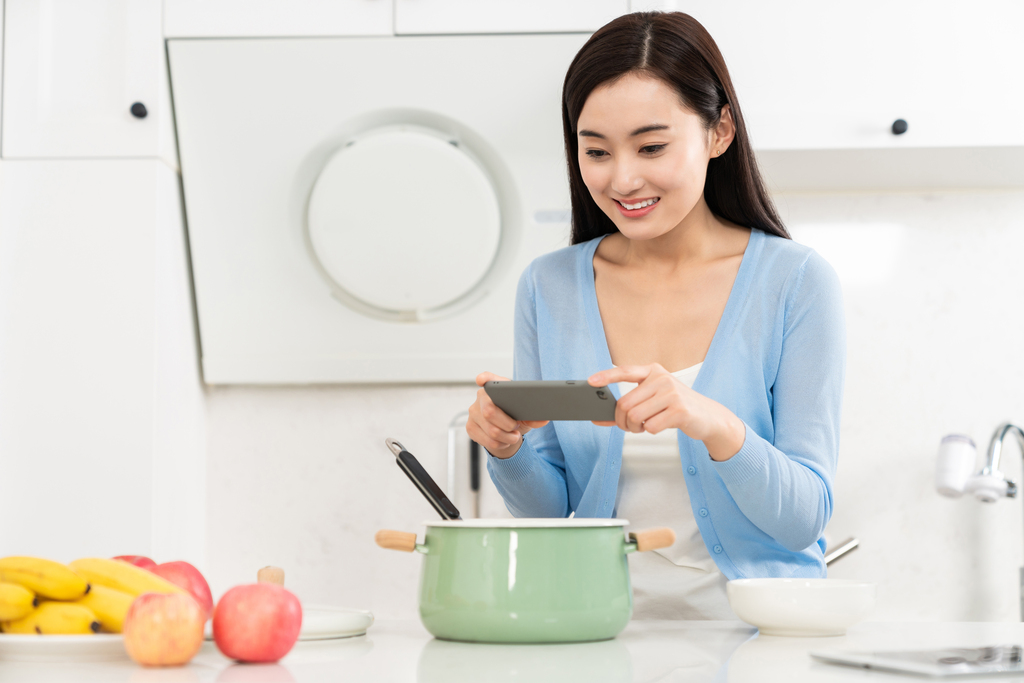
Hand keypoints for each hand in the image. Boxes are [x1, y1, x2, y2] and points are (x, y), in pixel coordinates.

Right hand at [467, 372, 549, 458]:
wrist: (505, 433)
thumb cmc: (515, 418)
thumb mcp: (526, 415)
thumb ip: (534, 416)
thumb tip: (544, 419)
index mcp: (496, 387)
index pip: (487, 379)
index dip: (483, 378)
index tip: (481, 380)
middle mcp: (481, 397)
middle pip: (489, 411)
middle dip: (507, 424)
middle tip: (516, 427)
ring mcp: (473, 412)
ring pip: (491, 430)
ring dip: (507, 437)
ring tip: (514, 436)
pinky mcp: (470, 427)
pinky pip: (487, 440)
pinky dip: (500, 444)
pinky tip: (504, 441)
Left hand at [587, 364, 745, 460]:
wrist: (708, 417)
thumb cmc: (675, 407)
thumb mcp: (652, 401)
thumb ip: (628, 406)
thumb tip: (597, 418)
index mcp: (653, 371)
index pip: (625, 371)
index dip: (606, 376)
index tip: (590, 381)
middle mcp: (662, 378)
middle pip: (625, 404)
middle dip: (622, 421)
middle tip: (629, 427)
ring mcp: (672, 393)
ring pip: (636, 417)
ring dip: (635, 428)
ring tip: (644, 426)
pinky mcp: (680, 410)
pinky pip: (651, 427)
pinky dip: (651, 431)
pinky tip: (661, 426)